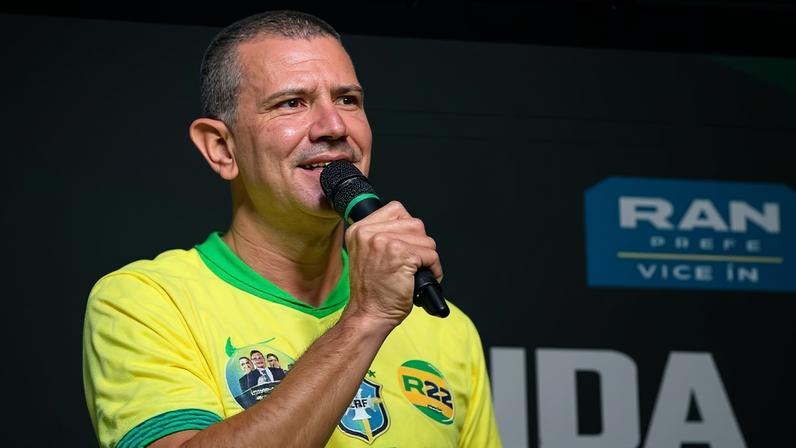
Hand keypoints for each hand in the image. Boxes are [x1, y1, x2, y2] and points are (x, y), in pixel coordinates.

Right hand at [343, 201, 442, 327]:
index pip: (396, 209)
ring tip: (418, 271)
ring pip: (425, 238)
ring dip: (428, 256)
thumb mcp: (365, 254)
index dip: (407, 228)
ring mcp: (385, 242)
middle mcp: (369, 232)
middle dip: (420, 244)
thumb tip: (408, 228)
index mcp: (359, 229)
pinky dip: (434, 268)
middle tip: (414, 262)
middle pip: (414, 223)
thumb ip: (380, 236)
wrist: (368, 314)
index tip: (406, 244)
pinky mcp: (401, 255)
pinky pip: (431, 254)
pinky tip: (424, 278)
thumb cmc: (371, 291)